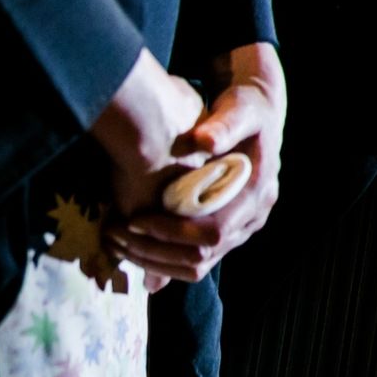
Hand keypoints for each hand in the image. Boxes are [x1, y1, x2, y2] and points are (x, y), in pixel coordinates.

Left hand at [105, 43, 286, 288]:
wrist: (260, 117)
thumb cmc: (246, 111)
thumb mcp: (239, 110)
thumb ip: (224, 125)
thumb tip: (204, 140)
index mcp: (257, 192)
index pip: (213, 232)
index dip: (172, 232)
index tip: (135, 219)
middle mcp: (254, 217)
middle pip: (202, 256)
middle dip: (155, 251)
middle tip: (116, 235)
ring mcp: (243, 228)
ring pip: (197, 266)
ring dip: (155, 261)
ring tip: (119, 243)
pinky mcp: (230, 233)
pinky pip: (196, 261)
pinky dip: (163, 260)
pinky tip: (135, 245)